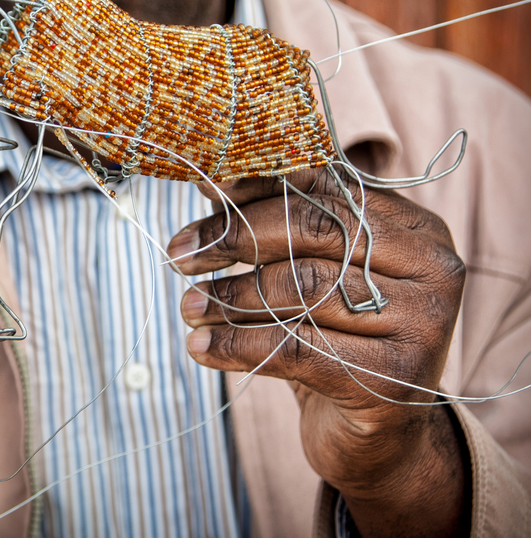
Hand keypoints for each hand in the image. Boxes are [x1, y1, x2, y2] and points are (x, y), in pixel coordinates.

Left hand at [168, 167, 468, 536]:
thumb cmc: (336, 337)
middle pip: (315, 231)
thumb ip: (275, 224)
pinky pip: (296, 348)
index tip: (201, 190)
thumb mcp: (312, 272)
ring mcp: (422, 325)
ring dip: (229, 297)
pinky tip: (200, 347)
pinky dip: (237, 345)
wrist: (376, 434)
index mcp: (415, 228)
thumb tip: (211, 176)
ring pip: (301, 290)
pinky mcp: (394, 379)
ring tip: (187, 306)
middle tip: (180, 255)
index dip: (258, 186)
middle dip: (235, 238)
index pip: (327, 188)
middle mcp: (432, 269)